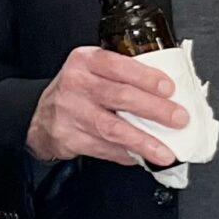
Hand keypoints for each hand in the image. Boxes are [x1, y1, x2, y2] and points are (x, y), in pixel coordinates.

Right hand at [26, 46, 185, 168]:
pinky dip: (126, 154)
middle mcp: (76, 84)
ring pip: (113, 128)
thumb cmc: (76, 90)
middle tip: (179, 119)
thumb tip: (167, 92)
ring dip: (143, 141)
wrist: (40, 117)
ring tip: (165, 152)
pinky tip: (142, 157)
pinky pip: (104, 148)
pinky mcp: (70, 138)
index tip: (169, 88)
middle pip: (120, 97)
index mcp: (85, 61)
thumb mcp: (91, 70)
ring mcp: (71, 113)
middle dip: (154, 109)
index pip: (118, 65)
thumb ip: (121, 74)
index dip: (146, 77)